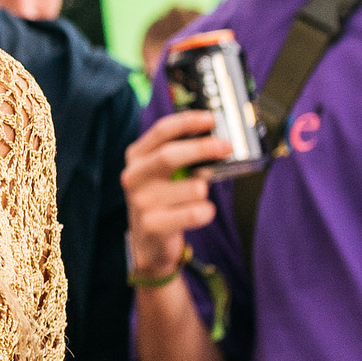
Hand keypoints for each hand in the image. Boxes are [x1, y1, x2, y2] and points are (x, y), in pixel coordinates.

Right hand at [120, 110, 228, 280]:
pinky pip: (193, 213)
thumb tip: (217, 141)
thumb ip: (183, 155)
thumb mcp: (165, 173)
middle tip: (227, 146)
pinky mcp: (152, 224)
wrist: (149, 241)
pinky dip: (206, 211)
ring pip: (190, 188)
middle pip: (169, 156)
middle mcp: (134, 176)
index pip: (161, 131)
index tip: (212, 119)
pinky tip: (203, 212)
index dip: (188, 122)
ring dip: (204, 189)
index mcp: (137, 156)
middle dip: (202, 148)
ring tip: (201, 193)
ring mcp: (140, 202)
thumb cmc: (164, 199)